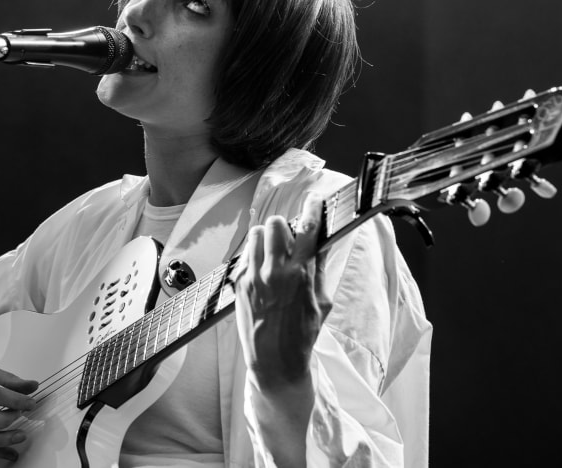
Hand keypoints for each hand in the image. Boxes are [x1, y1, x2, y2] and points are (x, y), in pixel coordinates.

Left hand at [233, 194, 332, 386]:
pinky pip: (247, 255)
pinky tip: (263, 272)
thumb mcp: (322, 301)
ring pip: (257, 234)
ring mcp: (253, 276)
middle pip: (276, 224)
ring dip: (268, 239)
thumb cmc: (302, 334)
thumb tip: (322, 241)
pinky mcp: (239, 282)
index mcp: (300, 274)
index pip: (307, 229)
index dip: (312, 209)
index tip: (315, 200)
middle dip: (285, 227)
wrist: (275, 360)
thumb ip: (319, 268)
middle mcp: (274, 271)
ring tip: (274, 254)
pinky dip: (256, 256)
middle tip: (290, 238)